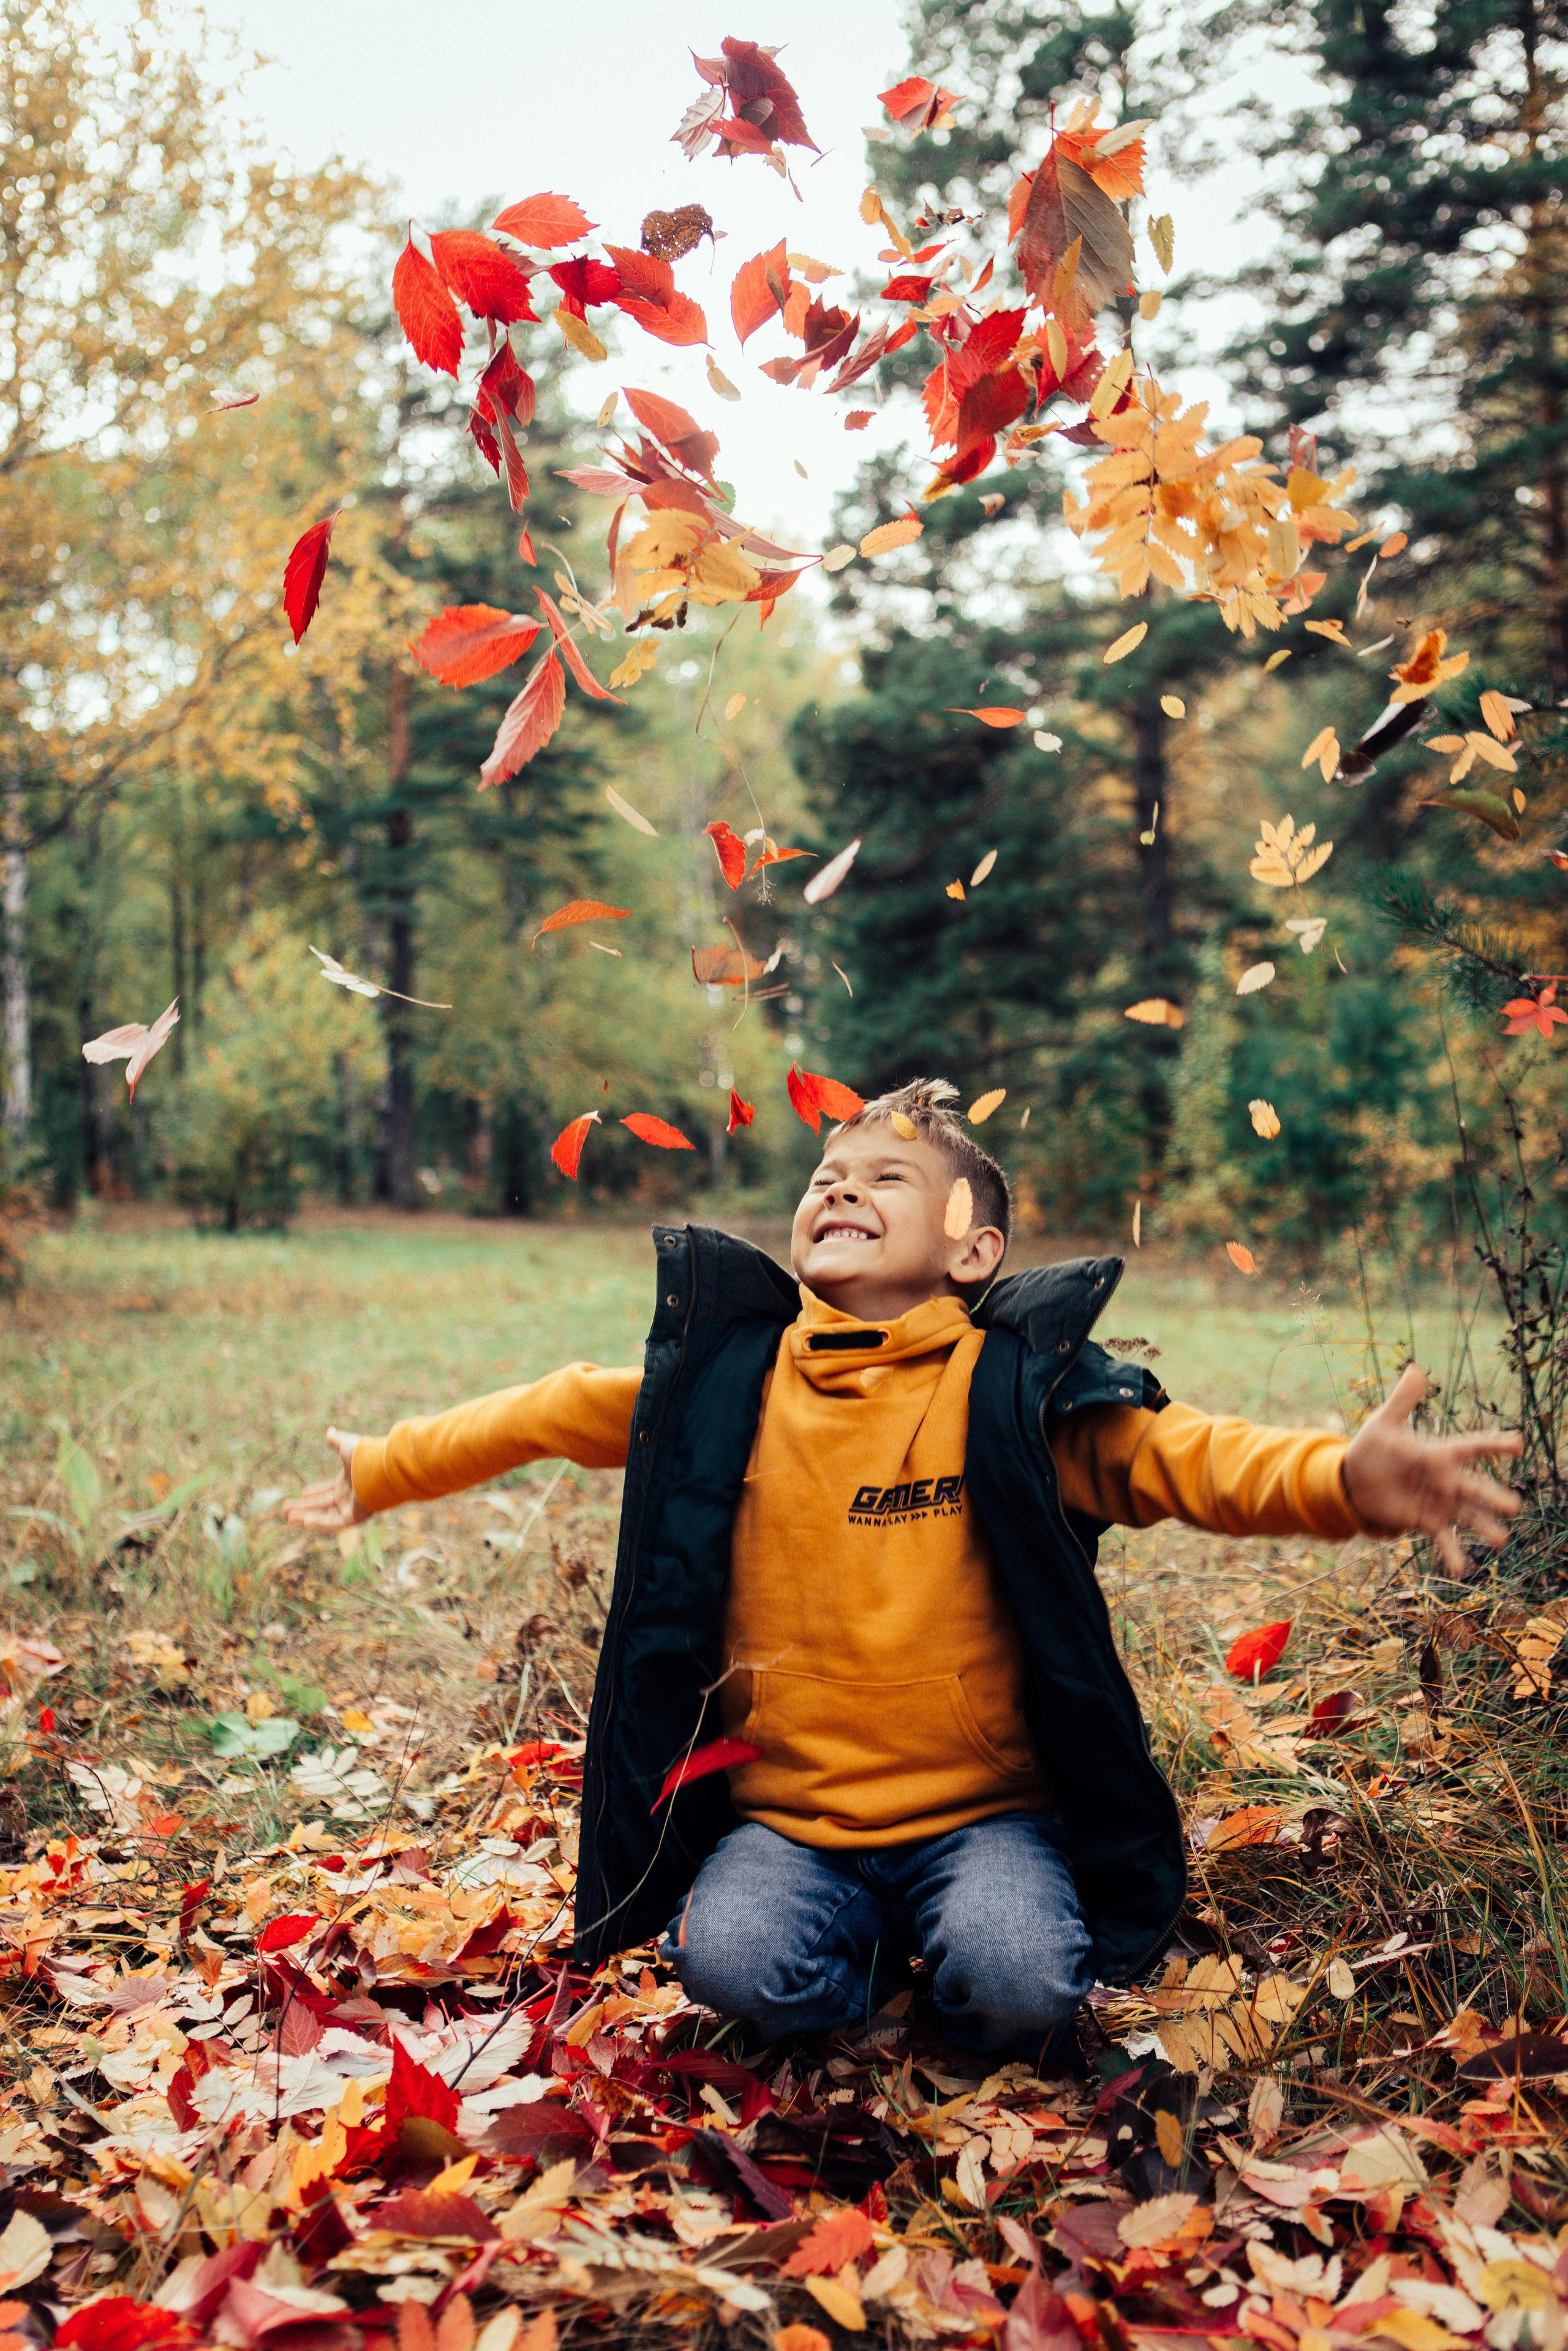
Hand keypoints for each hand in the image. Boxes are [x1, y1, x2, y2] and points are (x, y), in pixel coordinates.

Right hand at [284, 1427, 369, 1533]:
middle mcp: (349, 1496)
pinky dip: (319, 1523)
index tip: (301, 1493)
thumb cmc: (365, 1456)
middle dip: (303, 1507)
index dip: (313, 1493)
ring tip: (288, 1517)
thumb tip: (329, 1430)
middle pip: (322, 1505)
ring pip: (325, 1516)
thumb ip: (337, 1440)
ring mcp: (352, 1508)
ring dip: (306, 1517)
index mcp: (347, 1482)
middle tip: (285, 1510)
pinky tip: (304, 1521)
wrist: (380, 1468)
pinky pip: (334, 1524)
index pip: (327, 1490)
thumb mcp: (346, 1445)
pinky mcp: (356, 1517)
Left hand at [1343, 1364, 1522, 1571]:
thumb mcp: (1384, 1423)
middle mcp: (1446, 1480)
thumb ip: (1403, 1401)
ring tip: (1500, 1540)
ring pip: (1467, 1516)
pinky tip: (1461, 1569)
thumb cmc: (1374, 1448)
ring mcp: (1439, 1503)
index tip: (1518, 1441)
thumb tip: (1415, 1368)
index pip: (1472, 1446)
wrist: (1355, 1480)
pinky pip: (1443, 1540)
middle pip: (1474, 1487)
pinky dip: (1452, 1554)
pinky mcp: (1426, 1522)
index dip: (1494, 1443)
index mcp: (1439, 1453)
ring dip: (1484, 1527)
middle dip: (1493, 1496)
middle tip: (1514, 1505)